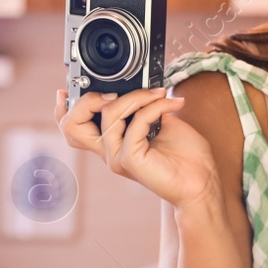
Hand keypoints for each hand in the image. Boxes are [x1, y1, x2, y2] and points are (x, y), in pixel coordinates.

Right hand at [55, 88, 219, 209]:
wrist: (202, 182)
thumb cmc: (186, 156)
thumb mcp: (161, 121)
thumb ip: (144, 107)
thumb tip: (141, 85)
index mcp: (113, 141)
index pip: (74, 127)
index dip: (65, 107)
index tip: (71, 88)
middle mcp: (109, 150)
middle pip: (72, 125)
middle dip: (88, 99)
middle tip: (117, 91)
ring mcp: (116, 157)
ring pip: (109, 114)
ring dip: (137, 96)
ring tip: (159, 94)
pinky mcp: (129, 160)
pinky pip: (135, 123)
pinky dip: (154, 108)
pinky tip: (171, 106)